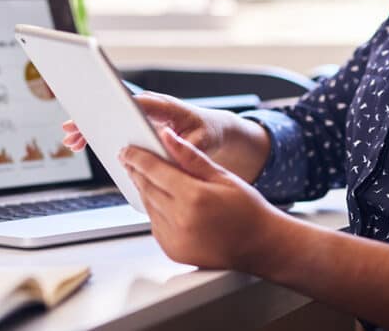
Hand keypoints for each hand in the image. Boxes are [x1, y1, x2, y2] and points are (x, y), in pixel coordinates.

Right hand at [61, 91, 226, 154]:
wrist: (213, 129)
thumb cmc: (208, 134)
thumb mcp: (202, 143)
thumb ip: (184, 148)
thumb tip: (165, 151)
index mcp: (164, 106)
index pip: (135, 103)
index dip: (113, 107)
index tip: (94, 113)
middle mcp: (150, 104)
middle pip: (115, 106)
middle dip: (93, 116)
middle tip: (70, 128)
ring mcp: (143, 111)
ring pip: (111, 114)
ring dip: (90, 125)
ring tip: (70, 139)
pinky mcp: (139, 120)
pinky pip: (114, 123)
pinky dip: (98, 131)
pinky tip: (82, 142)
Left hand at [120, 125, 284, 270]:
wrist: (261, 245)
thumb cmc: (248, 210)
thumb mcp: (222, 176)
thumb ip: (191, 157)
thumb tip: (168, 137)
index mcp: (193, 198)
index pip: (155, 171)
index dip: (138, 157)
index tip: (127, 149)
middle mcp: (180, 220)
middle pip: (147, 188)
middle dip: (137, 171)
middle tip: (130, 158)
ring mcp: (175, 239)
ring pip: (148, 206)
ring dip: (144, 189)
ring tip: (144, 175)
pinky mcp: (173, 250)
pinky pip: (155, 224)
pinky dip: (154, 209)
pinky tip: (161, 199)